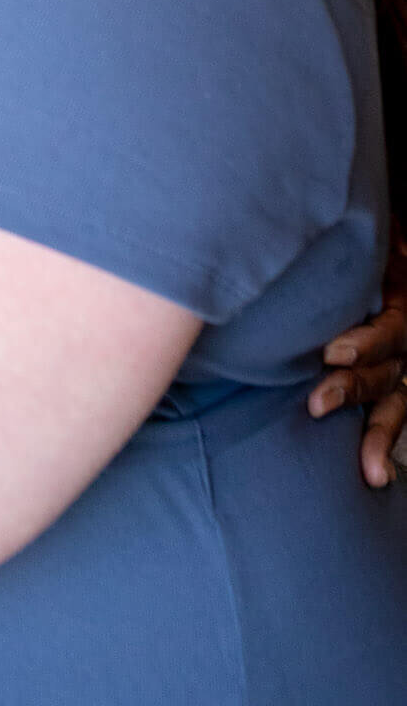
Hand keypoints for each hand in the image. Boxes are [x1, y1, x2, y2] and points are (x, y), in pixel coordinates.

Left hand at [308, 228, 406, 485]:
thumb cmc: (348, 243)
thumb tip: (311, 231)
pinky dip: (382, 443)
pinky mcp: (390, 380)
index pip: (391, 328)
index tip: (332, 352)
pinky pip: (393, 413)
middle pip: (390, 369)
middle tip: (318, 401)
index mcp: (398, 297)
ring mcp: (400, 361)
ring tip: (369, 469)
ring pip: (395, 401)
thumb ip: (341, 246)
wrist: (371, 249)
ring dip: (378, 434)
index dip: (366, 343)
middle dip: (355, 389)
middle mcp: (404, 335)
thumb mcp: (357, 237)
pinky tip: (376, 476)